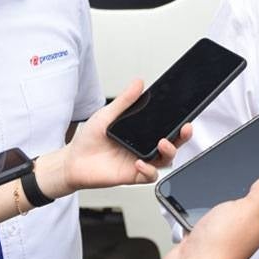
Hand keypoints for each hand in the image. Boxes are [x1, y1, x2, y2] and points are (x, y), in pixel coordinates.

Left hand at [37, 80, 192, 197]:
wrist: (73, 161)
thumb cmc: (90, 139)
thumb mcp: (107, 115)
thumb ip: (125, 101)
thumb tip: (138, 82)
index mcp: (142, 131)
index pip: (166, 126)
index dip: (179, 121)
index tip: (185, 114)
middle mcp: (145, 147)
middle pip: (173, 143)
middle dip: (183, 136)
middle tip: (185, 128)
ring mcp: (141, 161)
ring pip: (166, 160)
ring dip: (169, 151)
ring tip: (162, 143)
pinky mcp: (133, 176)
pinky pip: (149, 175)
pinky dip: (148, 169)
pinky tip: (139, 162)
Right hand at [161, 173, 258, 258]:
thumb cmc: (223, 244)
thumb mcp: (250, 209)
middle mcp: (250, 227)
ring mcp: (232, 231)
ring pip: (246, 209)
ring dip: (251, 195)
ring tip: (256, 182)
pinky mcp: (213, 233)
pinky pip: (226, 214)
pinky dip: (228, 204)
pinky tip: (224, 200)